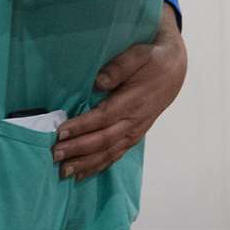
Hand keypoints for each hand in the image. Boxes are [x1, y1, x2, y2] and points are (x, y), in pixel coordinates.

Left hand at [52, 9, 187, 179]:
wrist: (174, 71)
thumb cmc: (153, 61)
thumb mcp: (140, 55)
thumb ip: (120, 66)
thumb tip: (98, 81)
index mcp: (133, 101)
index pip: (103, 117)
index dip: (82, 126)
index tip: (60, 132)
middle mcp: (134, 120)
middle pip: (103, 139)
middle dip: (78, 149)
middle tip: (55, 154)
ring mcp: (135, 131)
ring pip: (109, 152)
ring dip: (86, 163)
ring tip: (64, 171)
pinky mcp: (135, 136)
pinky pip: (116, 155)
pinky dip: (99, 166)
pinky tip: (82, 174)